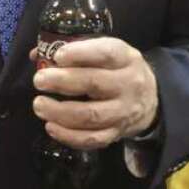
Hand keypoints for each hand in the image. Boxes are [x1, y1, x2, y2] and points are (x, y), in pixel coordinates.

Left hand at [29, 37, 157, 149]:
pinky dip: (69, 136)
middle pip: (94, 84)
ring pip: (90, 115)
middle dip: (62, 82)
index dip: (80, 53)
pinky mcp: (117, 133)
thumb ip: (76, 50)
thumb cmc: (119, 70)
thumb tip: (37, 54)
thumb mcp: (108, 51)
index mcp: (125, 58)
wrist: (151, 99)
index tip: (58, 56)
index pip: (106, 53)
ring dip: (60, 112)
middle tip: (39, 80)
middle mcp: (127, 84)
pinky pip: (92, 139)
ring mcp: (123, 111)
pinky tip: (51, 127)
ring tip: (39, 105)